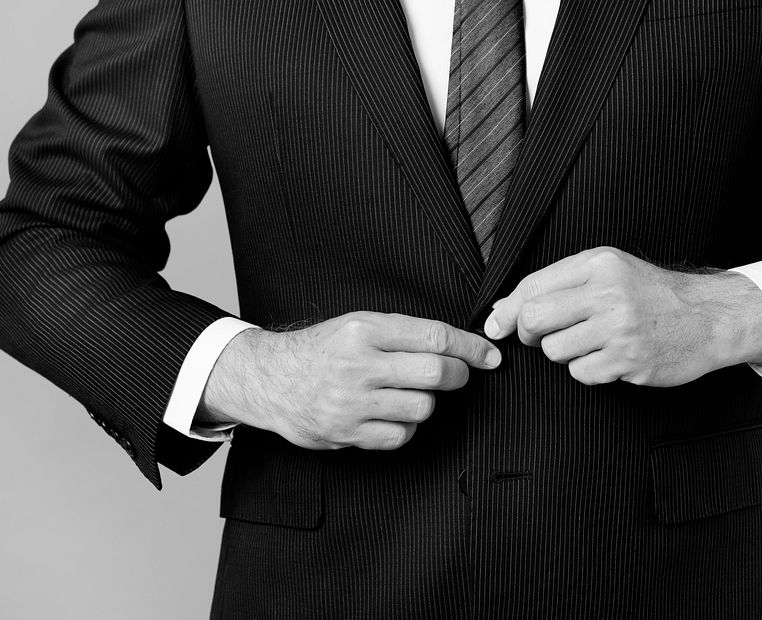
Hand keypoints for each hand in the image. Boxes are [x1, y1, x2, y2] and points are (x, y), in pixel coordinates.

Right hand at [198, 312, 501, 449]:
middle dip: (459, 376)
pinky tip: (392, 415)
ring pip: (422, 408)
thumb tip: (460, 346)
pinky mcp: (346, 432)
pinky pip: (400, 436)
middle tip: (460, 376)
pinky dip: (406, 427)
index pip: (434, 337)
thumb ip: (404, 333)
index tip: (490, 356)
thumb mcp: (358, 324)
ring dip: (427, 402)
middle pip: (435, 374)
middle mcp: (358, 364)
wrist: (272, 379)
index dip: (470, 348)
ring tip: (410, 393)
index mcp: (364, 330)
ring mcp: (352, 401)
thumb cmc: (324, 349)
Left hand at [484, 247, 761, 386]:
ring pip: (555, 350)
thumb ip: (560, 283)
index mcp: (599, 264)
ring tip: (589, 342)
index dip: (509, 310)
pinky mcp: (630, 360)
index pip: (533, 286)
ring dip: (563, 352)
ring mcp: (620, 328)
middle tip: (539, 337)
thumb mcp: (610, 270)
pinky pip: (581, 373)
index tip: (498, 325)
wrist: (708, 317)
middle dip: (528, 333)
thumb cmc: (652, 294)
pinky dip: (587, 370)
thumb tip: (504, 308)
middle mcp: (608, 292)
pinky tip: (608, 356)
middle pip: (535, 318)